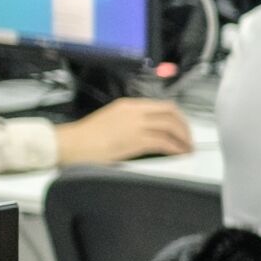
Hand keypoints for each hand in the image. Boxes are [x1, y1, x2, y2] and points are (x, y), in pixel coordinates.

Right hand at [55, 97, 196, 164]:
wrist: (72, 144)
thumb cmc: (87, 137)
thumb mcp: (111, 120)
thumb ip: (129, 121)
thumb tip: (147, 131)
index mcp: (129, 105)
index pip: (162, 105)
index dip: (177, 117)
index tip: (182, 128)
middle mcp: (135, 111)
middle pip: (171, 113)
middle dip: (184, 127)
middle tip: (188, 140)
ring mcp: (136, 125)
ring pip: (171, 126)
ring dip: (183, 139)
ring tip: (187, 150)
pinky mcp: (136, 140)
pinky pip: (164, 142)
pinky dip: (176, 148)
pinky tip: (179, 155)